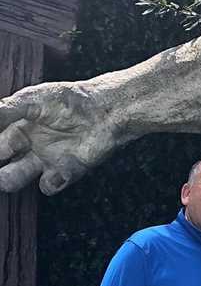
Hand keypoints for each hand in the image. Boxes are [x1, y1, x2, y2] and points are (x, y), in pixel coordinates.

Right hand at [0, 82, 118, 194]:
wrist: (104, 111)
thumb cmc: (70, 100)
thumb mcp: (31, 100)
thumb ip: (5, 110)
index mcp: (19, 129)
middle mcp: (30, 147)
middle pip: (2, 164)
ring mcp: (47, 160)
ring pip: (17, 178)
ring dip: (8, 180)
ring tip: (5, 179)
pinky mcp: (66, 172)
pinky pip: (50, 186)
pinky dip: (48, 183)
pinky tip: (52, 173)